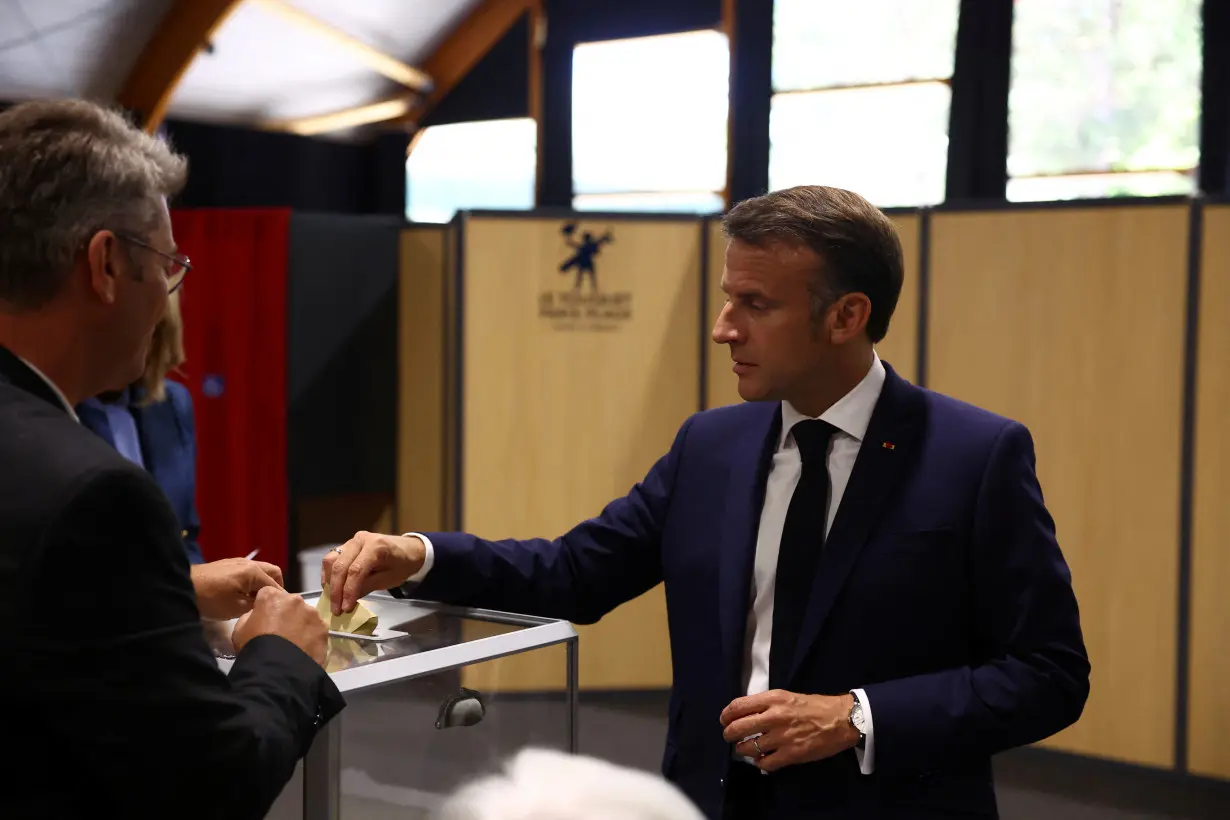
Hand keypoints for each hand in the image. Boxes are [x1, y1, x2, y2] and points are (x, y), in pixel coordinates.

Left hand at [191, 558, 283, 619]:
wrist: (182, 587)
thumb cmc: (211, 599)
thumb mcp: (237, 608)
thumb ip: (256, 604)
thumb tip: (266, 603)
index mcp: (254, 572)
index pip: (276, 585)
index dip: (279, 599)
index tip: (279, 611)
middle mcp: (249, 563)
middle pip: (272, 572)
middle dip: (275, 587)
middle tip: (270, 603)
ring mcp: (238, 561)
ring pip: (260, 571)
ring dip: (262, 584)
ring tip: (255, 601)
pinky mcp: (228, 564)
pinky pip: (248, 571)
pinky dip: (251, 581)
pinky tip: (242, 594)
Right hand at [232, 586, 328, 665]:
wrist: (277, 669)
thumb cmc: (254, 647)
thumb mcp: (240, 629)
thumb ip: (251, 616)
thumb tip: (259, 615)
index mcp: (272, 596)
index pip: (268, 594)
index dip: (266, 607)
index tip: (265, 619)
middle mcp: (295, 599)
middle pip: (290, 603)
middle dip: (287, 614)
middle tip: (281, 633)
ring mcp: (312, 613)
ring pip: (306, 615)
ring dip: (301, 625)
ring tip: (295, 643)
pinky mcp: (324, 628)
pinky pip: (317, 629)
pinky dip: (312, 637)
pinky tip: (305, 650)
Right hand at [320, 531, 424, 615]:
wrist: (408, 550)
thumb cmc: (402, 565)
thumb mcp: (389, 579)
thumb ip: (368, 586)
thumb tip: (346, 600)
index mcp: (376, 546)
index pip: (356, 570)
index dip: (348, 591)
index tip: (345, 608)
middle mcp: (360, 539)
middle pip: (340, 566)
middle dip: (336, 590)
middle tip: (336, 610)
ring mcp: (352, 541)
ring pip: (331, 560)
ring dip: (329, 582)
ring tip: (332, 600)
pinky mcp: (346, 545)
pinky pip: (331, 558)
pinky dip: (329, 574)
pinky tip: (331, 588)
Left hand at [720, 690, 859, 771]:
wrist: (841, 720)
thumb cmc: (814, 706)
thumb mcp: (787, 696)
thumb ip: (766, 704)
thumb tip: (746, 713)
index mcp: (773, 699)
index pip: (738, 706)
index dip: (726, 715)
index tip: (724, 720)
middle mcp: (774, 717)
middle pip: (738, 728)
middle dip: (728, 734)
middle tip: (730, 737)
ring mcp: (782, 737)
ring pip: (748, 748)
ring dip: (743, 750)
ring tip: (745, 749)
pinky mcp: (791, 754)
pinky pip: (765, 763)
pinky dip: (760, 763)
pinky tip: (761, 760)